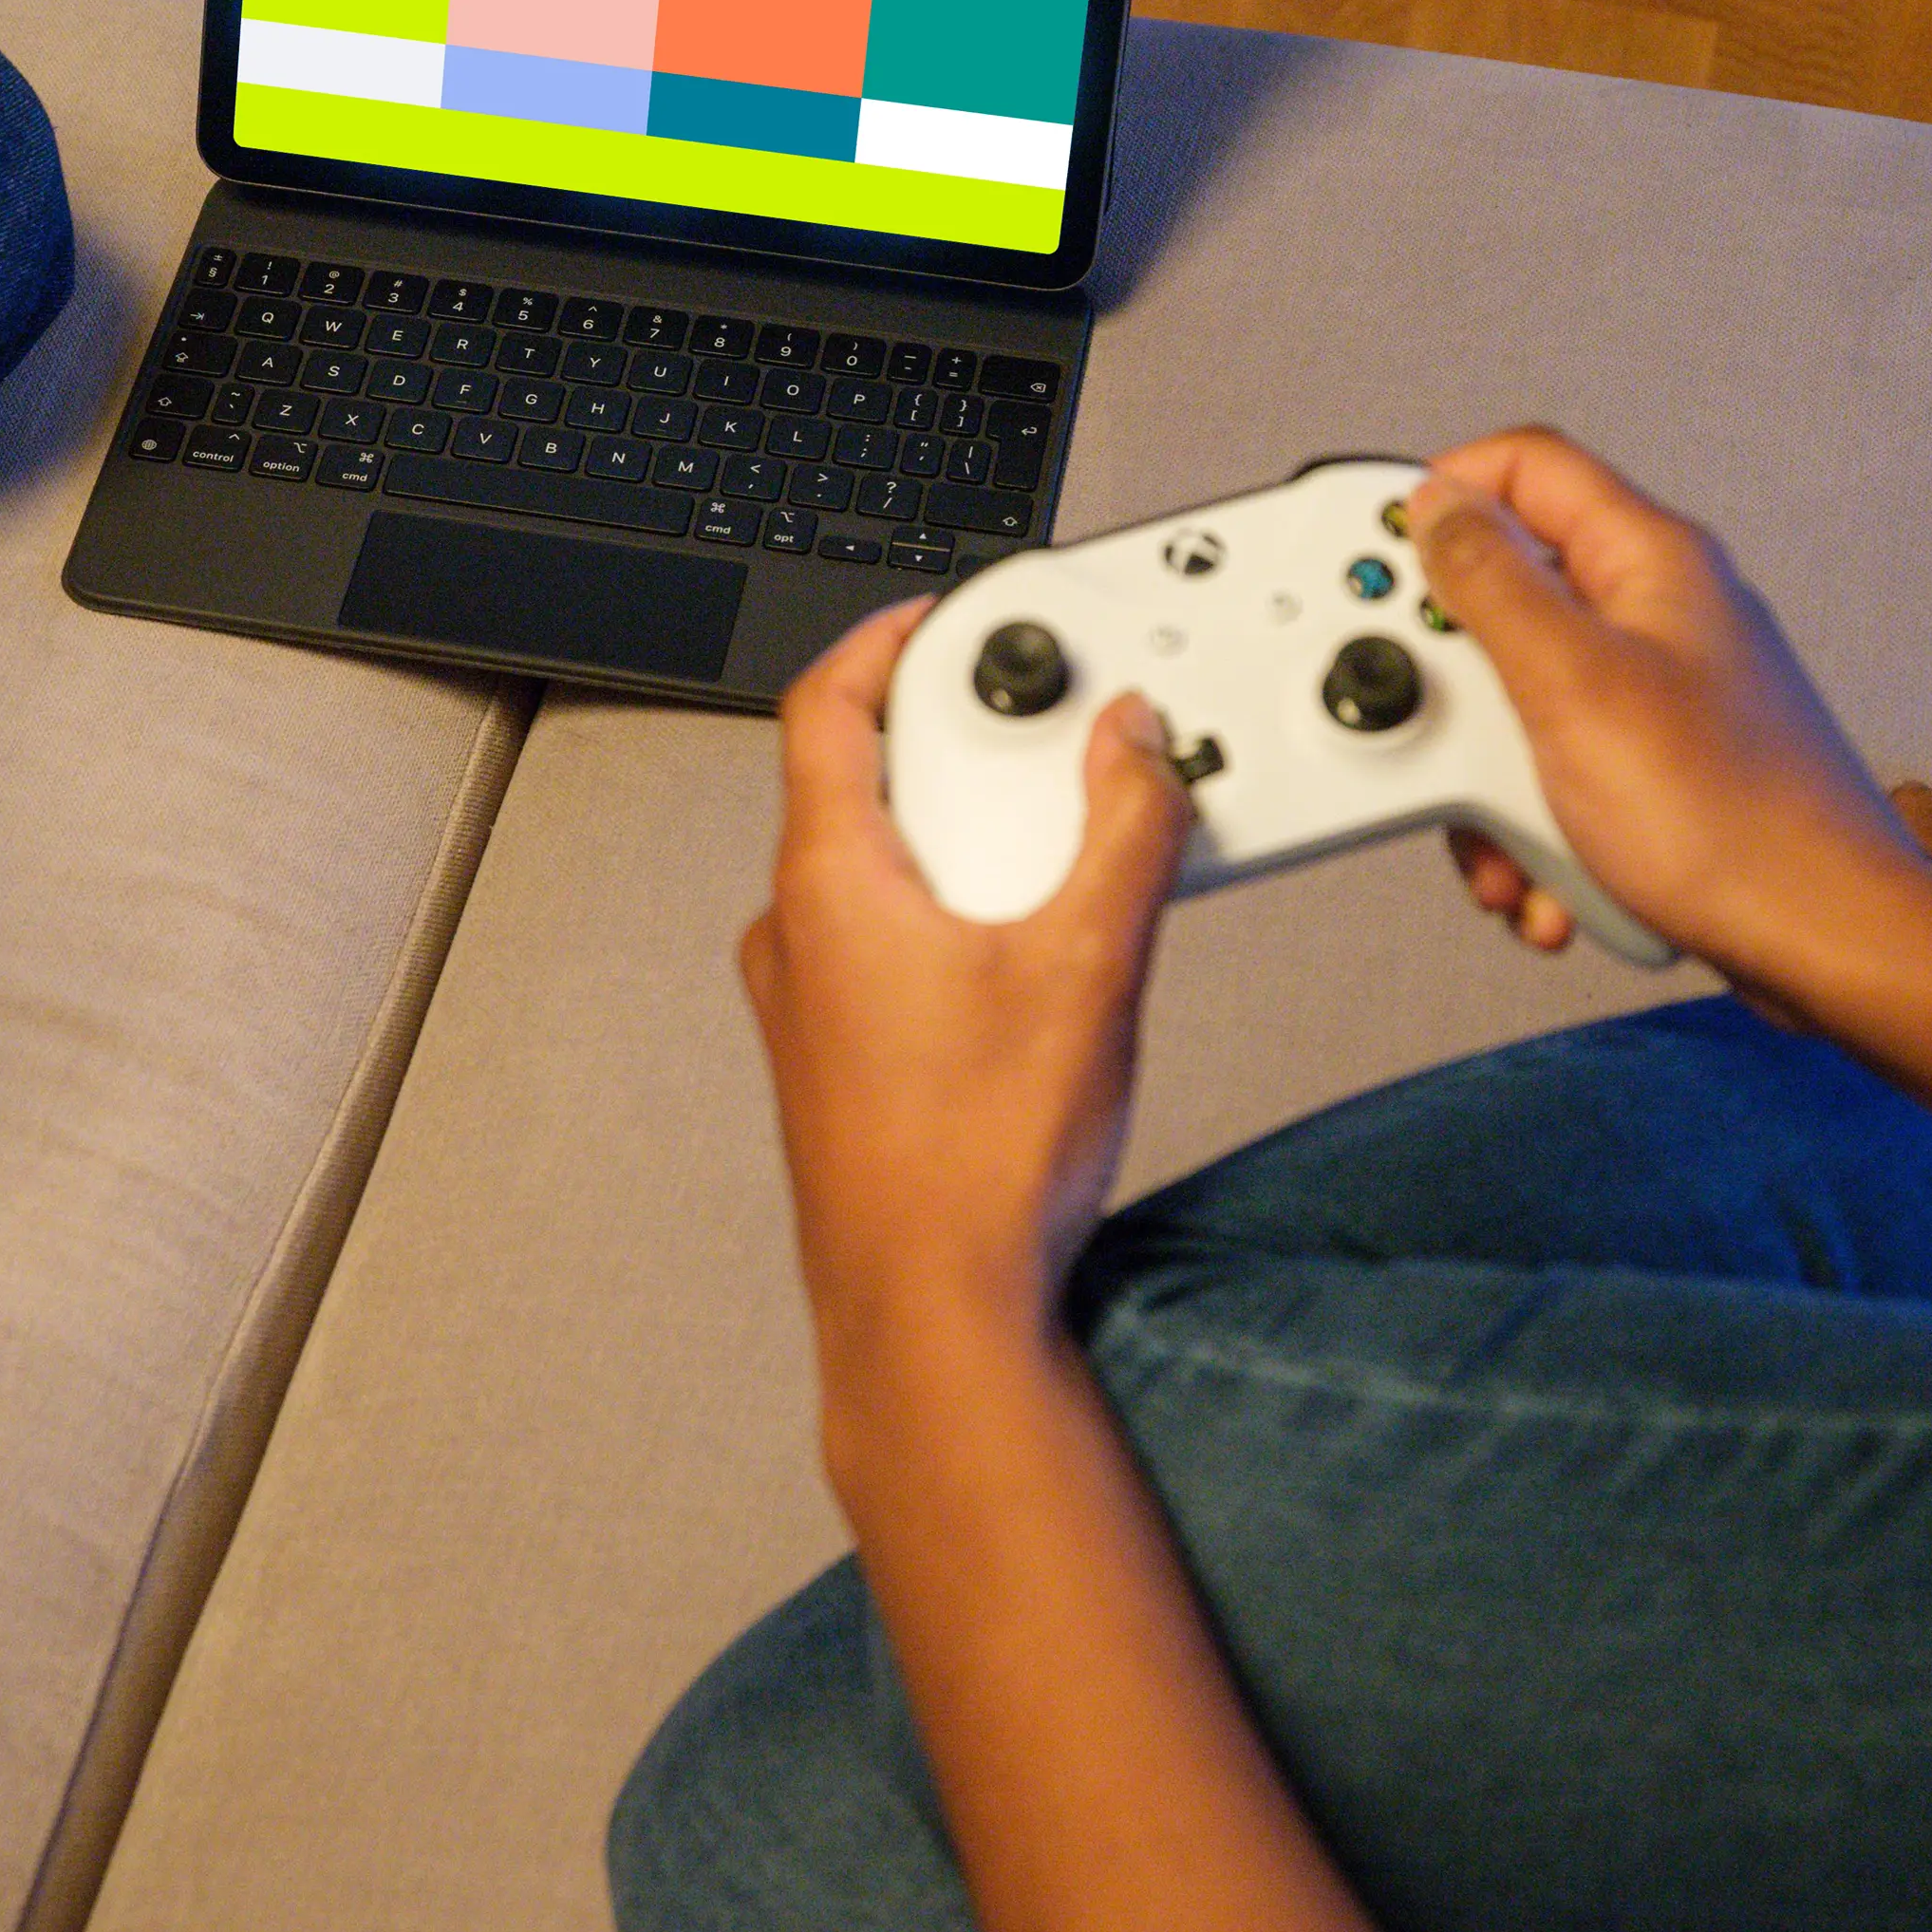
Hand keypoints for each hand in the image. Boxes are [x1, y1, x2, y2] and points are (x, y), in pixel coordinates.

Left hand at [743, 599, 1191, 1368]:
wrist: (932, 1315)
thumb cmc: (974, 1167)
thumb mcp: (1088, 968)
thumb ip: (1124, 833)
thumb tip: (1136, 745)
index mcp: (828, 883)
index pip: (827, 706)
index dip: (888, 640)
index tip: (949, 616)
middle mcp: (795, 934)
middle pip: (868, 781)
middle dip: (970, 746)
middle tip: (1053, 734)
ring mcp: (807, 1002)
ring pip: (883, 869)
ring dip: (972, 838)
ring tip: (1068, 851)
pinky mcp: (836, 1058)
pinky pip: (889, 942)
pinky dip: (958, 912)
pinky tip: (1035, 953)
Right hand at [1405, 429, 1931, 992]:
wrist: (1823, 945)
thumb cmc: (1732, 821)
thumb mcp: (1572, 687)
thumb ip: (1493, 585)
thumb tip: (1436, 506)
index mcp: (1648, 562)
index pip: (1523, 468)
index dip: (1438, 497)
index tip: (1378, 566)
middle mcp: (1658, 614)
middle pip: (1506, 599)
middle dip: (1452, 686)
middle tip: (1434, 731)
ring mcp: (1658, 693)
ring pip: (1519, 704)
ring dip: (1488, 784)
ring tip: (1507, 840)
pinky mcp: (1656, 768)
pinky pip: (1556, 775)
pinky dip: (1534, 828)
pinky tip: (1549, 877)